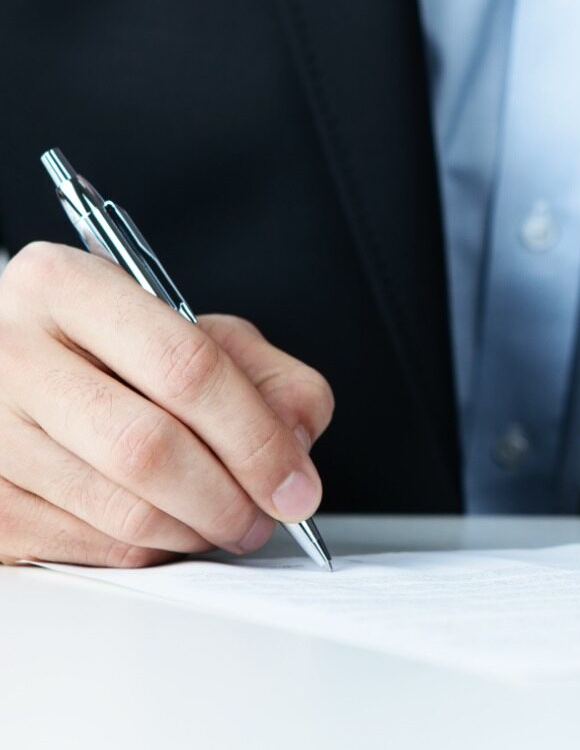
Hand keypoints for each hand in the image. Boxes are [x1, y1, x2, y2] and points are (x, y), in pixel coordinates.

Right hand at [0, 242, 333, 566]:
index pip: (185, 366)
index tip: (296, 484)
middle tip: (265, 516)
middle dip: (230, 498)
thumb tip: (294, 444)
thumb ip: (269, 377)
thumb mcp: (201, 334)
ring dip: (196, 531)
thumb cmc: (117, 353)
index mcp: (68, 286)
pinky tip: (166, 524)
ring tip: (224, 521)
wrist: (17, 373)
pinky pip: (92, 548)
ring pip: (123, 511)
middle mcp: (10, 350)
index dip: (255, 437)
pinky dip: (150, 550)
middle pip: (148, 448)